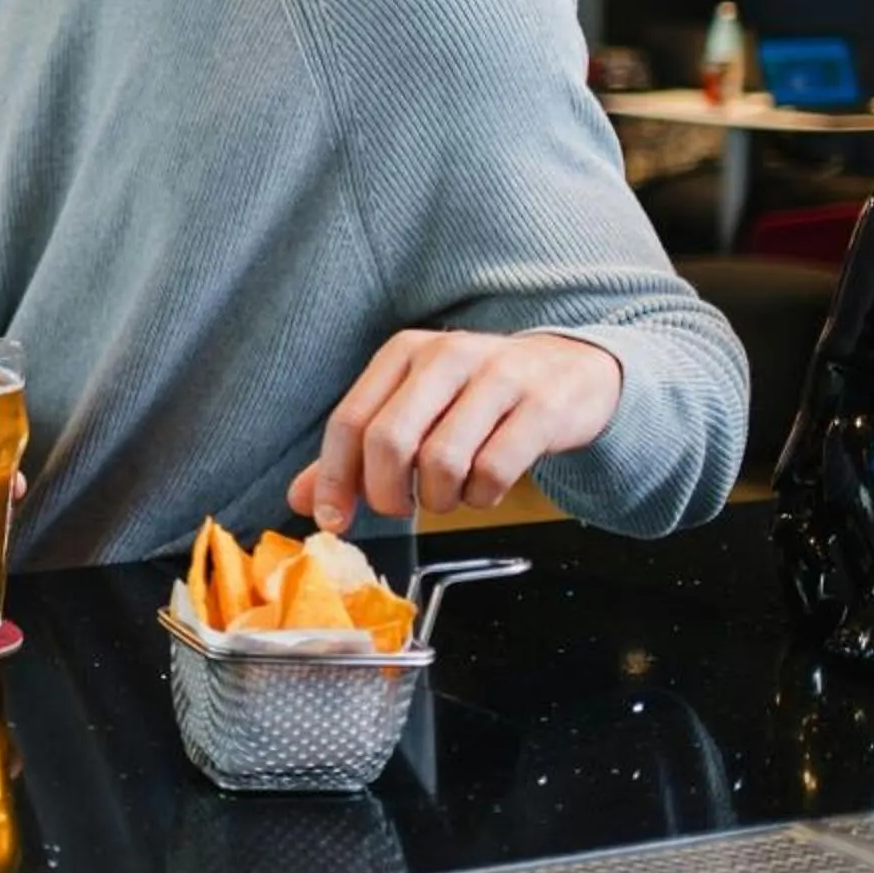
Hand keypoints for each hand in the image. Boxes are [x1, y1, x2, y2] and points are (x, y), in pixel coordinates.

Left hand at [288, 330, 622, 529]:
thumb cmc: (477, 396)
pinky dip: (482, 496)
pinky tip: (484, 488)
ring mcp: (499, 378)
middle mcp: (447, 356)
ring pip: (442, 461)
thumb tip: (301, 500)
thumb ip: (357, 452)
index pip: (350, 420)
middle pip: (389, 441)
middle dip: (387, 494)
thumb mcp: (415, 408)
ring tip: (449, 494)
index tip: (332, 519)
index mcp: (403, 353)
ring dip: (440, 499)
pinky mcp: (542, 408)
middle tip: (400, 508)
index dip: (334, 478)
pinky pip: (494, 471)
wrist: (571, 371)